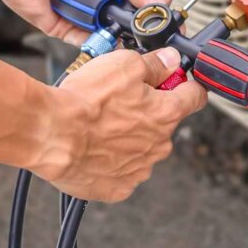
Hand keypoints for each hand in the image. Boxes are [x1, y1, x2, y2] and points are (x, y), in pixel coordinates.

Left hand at [0, 0, 173, 44]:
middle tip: (148, 25)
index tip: (166, 10)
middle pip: (136, 17)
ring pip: (116, 32)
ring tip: (122, 29)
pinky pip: (92, 44)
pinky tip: (106, 42)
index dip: (158, 3)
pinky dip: (100, 44)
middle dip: (142, 22)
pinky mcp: (72, 30)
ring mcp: (90, 14)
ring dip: (119, 32)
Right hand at [33, 47, 206, 201]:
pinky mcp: (117, 187)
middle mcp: (160, 144)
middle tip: (123, 100)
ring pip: (144, 147)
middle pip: (166, 122)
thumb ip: (155, 63)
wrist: (50, 134)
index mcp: (167, 113)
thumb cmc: (86, 100)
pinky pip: (123, 171)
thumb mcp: (126, 64)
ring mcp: (140, 169)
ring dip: (131, 136)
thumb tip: (171, 60)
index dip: (186, 85)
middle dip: (151, 110)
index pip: (196, 96)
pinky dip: (113, 160)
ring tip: (103, 124)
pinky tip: (96, 147)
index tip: (176, 81)